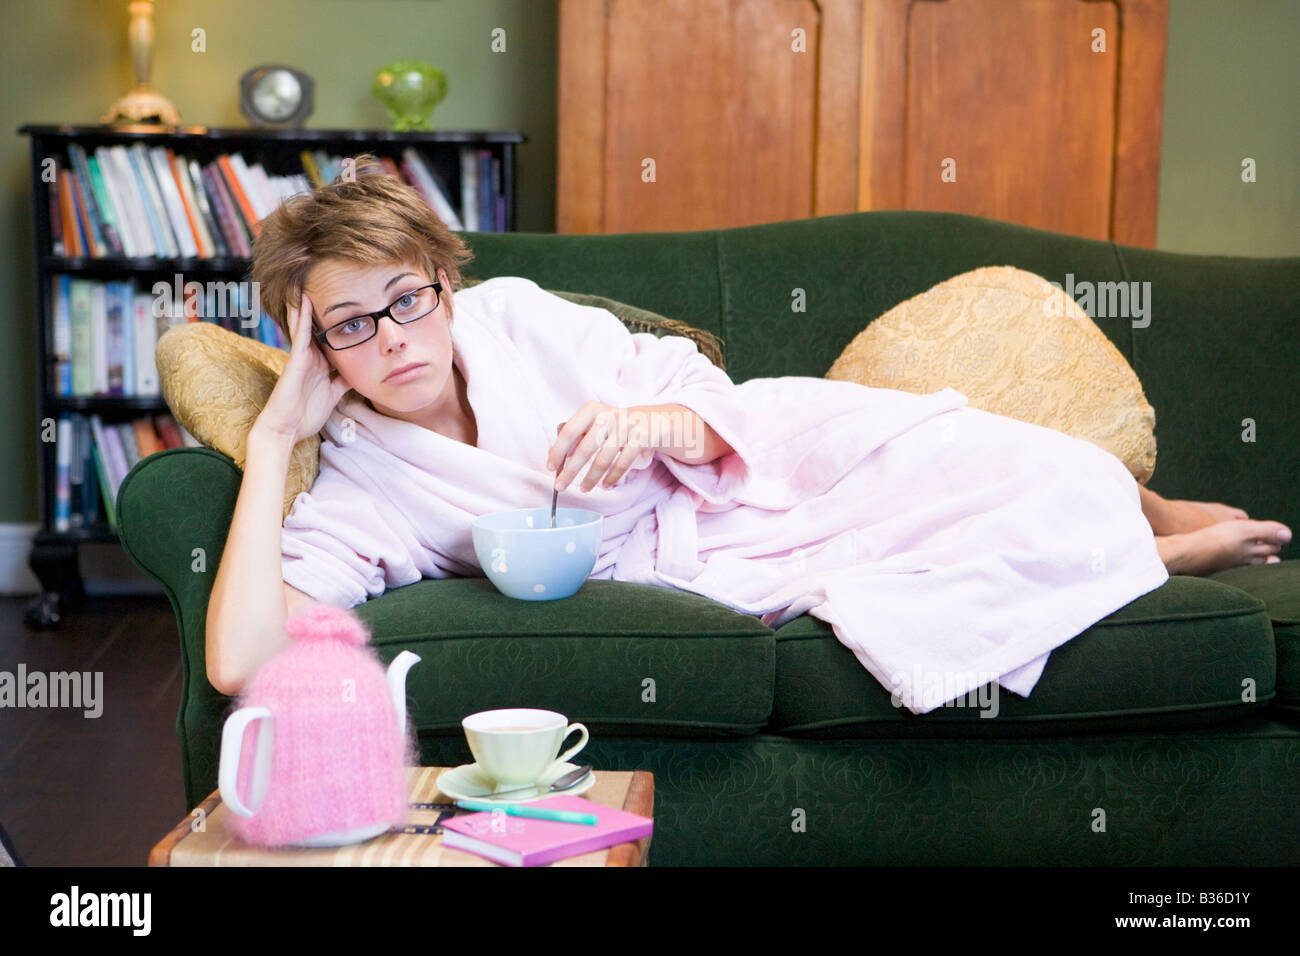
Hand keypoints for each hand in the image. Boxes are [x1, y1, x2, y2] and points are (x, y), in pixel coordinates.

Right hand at [255, 291, 351, 445]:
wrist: (286, 430)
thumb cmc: (306, 414)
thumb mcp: (334, 395)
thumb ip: (344, 381)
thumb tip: (362, 373)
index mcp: (320, 363)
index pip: (332, 338)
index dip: (341, 322)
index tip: (354, 304)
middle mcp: (311, 356)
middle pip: (320, 326)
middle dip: (326, 307)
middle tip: (335, 283)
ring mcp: (302, 356)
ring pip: (307, 324)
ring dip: (310, 304)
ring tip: (311, 280)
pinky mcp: (295, 360)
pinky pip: (300, 334)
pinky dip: (302, 317)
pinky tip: (305, 300)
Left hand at [547, 401, 652, 490]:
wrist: (653, 420)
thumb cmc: (617, 425)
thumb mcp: (596, 423)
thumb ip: (575, 436)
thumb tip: (552, 454)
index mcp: (592, 409)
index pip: (570, 431)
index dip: (558, 451)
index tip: (550, 467)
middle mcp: (609, 415)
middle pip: (585, 448)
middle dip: (571, 470)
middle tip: (560, 485)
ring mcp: (626, 426)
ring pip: (603, 459)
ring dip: (591, 478)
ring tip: (584, 488)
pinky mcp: (641, 438)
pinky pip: (623, 463)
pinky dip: (612, 477)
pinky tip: (605, 485)